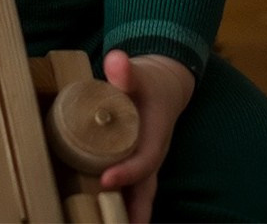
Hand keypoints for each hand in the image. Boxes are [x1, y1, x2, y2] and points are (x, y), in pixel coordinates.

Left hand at [97, 50, 195, 223]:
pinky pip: (130, 193)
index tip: (106, 180)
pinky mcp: (134, 167)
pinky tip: (102, 218)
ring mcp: (144, 165)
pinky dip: (121, 208)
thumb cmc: (148, 83)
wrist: (163, 87)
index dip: (127, 172)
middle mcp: (152, 156)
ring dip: (127, 215)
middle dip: (134, 213)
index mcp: (155, 137)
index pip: (144, 161)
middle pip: (145, 192)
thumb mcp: (139, 73)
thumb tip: (116, 59)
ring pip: (139, 197)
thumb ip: (126, 70)